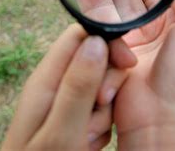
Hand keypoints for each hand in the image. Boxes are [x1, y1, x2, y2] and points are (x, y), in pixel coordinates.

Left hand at [2, 25, 132, 150]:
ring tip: (87, 137)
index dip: (107, 42)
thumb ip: (78, 85)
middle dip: (107, 84)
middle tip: (100, 108)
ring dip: (103, 112)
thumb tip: (96, 41)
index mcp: (46, 79)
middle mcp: (53, 86)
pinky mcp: (71, 120)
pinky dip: (99, 128)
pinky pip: (97, 111)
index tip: (127, 64)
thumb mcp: (63, 131)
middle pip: (94, 60)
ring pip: (99, 88)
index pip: (80, 35)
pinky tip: (88, 145)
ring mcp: (62, 104)